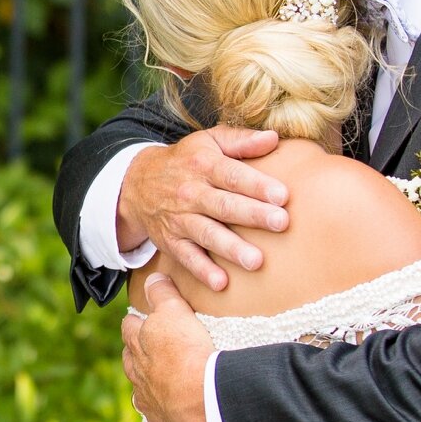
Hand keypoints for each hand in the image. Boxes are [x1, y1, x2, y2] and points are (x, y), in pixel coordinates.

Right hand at [117, 127, 287, 290]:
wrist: (137, 183)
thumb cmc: (186, 161)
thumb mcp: (209, 141)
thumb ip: (241, 140)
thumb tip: (273, 138)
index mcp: (204, 165)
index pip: (233, 175)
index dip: (257, 185)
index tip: (282, 195)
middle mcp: (191, 192)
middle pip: (225, 205)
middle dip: (253, 215)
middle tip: (281, 223)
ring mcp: (180, 219)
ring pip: (208, 234)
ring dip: (231, 248)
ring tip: (256, 261)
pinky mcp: (171, 241)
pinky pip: (187, 257)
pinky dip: (202, 271)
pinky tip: (221, 283)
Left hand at [121, 274, 213, 421]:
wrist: (201, 394)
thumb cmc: (187, 350)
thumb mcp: (175, 311)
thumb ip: (161, 293)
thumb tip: (151, 278)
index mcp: (138, 346)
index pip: (130, 328)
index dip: (136, 323)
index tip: (142, 321)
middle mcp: (137, 375)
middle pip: (130, 362)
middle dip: (137, 356)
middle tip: (151, 352)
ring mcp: (148, 402)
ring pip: (140, 396)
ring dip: (146, 391)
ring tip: (156, 387)